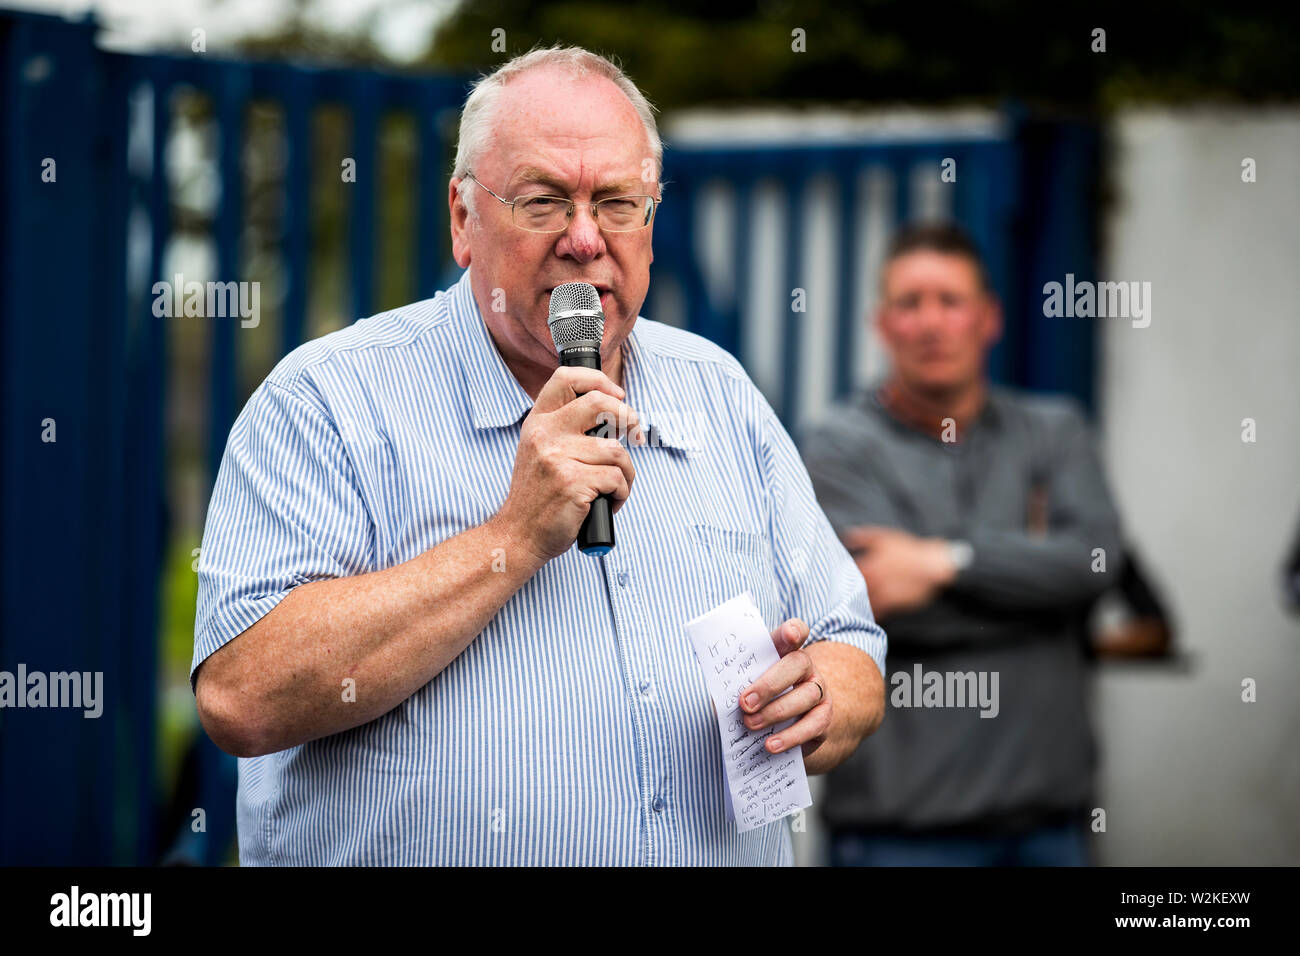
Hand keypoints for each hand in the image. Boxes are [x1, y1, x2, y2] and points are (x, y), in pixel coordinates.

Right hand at [496, 366, 644, 561]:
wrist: (519, 534)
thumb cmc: (538, 496)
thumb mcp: (539, 451)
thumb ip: (563, 429)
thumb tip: (612, 411)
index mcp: (538, 422)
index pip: (566, 378)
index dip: (598, 380)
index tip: (617, 396)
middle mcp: (545, 435)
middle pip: (599, 403)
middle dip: (628, 417)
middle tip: (634, 433)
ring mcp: (557, 458)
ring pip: (615, 450)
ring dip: (627, 472)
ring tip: (615, 487)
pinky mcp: (572, 482)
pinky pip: (616, 478)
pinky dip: (621, 493)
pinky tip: (608, 503)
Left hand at [738, 619, 831, 758]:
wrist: (788, 725)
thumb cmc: (758, 698)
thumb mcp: (744, 686)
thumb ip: (734, 686)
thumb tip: (719, 701)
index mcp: (784, 651)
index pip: (795, 632)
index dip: (794, 630)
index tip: (790, 634)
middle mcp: (806, 668)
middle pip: (798, 663)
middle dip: (770, 683)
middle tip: (745, 703)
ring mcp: (819, 691)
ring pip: (806, 696)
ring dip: (776, 711)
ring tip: (750, 725)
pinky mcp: (823, 718)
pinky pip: (813, 726)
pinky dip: (790, 736)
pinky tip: (770, 745)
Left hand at [840, 525, 956, 619]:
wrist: (933, 566)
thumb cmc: (908, 550)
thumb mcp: (884, 537)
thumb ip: (863, 536)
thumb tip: (845, 535)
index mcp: (869, 565)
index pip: (845, 573)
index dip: (836, 575)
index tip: (830, 577)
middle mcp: (874, 582)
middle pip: (850, 592)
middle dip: (841, 593)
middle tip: (832, 597)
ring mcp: (883, 595)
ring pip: (861, 604)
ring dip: (853, 606)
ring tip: (844, 608)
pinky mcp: (892, 606)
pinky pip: (875, 614)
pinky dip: (867, 615)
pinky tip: (861, 617)